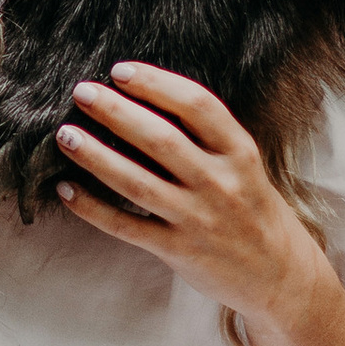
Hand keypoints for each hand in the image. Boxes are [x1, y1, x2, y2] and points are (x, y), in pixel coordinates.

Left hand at [54, 65, 328, 330]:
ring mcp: (198, 218)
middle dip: (116, 111)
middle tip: (82, 91)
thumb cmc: (251, 207)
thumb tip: (142, 98)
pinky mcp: (178, 250)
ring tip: (65, 135)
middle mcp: (219, 182)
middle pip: (160, 138)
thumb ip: (205, 136)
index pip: (197, 105)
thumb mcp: (242, 164)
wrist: (279, 275)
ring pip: (136, 182)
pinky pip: (125, 226)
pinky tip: (65, 189)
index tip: (120, 70)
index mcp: (239, 152)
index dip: (156, 83)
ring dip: (95, 156)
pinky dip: (92, 208)